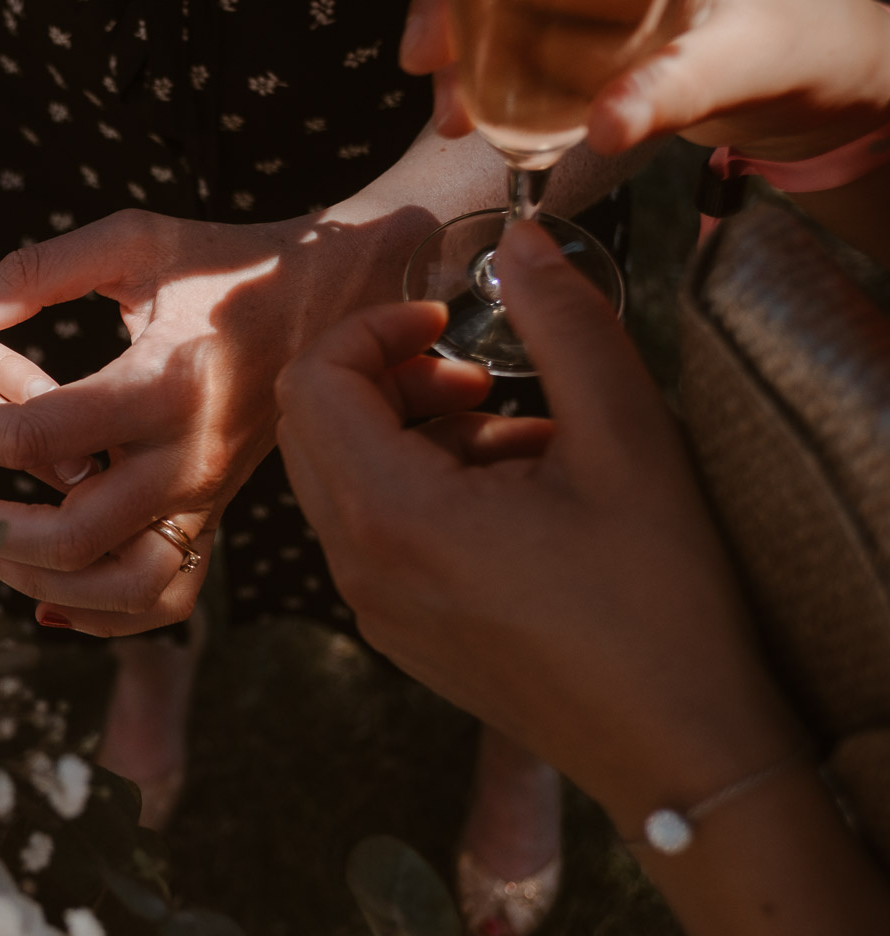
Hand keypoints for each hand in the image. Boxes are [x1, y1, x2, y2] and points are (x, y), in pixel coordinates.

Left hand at [0, 207, 419, 636]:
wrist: (338, 298)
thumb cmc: (227, 262)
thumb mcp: (137, 242)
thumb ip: (41, 271)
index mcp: (166, 383)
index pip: (40, 430)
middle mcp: (190, 456)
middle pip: (71, 534)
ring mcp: (206, 498)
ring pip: (116, 586)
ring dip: (31, 578)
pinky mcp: (215, 517)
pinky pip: (163, 600)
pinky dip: (100, 614)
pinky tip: (42, 594)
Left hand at [273, 220, 802, 826]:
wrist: (681, 753)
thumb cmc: (659, 602)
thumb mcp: (627, 441)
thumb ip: (565, 325)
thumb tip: (519, 241)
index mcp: (392, 516)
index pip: (315, 382)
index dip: (373, 329)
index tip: (447, 323)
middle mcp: (357, 566)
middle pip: (313, 427)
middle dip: (386, 378)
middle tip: (476, 377)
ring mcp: (372, 608)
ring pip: (344, 478)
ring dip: (413, 434)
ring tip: (520, 442)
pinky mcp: (398, 633)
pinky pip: (372, 530)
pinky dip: (422, 489)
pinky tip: (517, 500)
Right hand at [401, 0, 889, 162]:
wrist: (830, 94)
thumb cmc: (815, 52)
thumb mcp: (754, 63)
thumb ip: (679, 89)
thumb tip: (601, 127)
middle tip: (426, 52)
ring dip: (456, 34)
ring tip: (448, 107)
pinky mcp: (584, 2)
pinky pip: (511, 17)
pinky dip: (480, 61)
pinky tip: (467, 109)